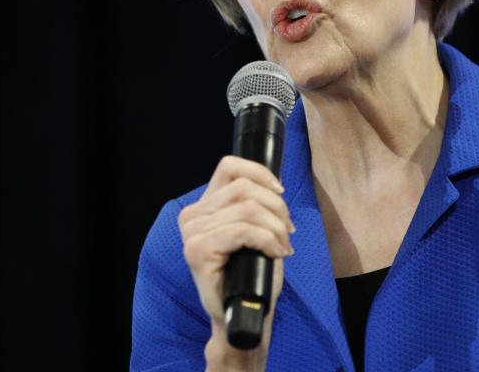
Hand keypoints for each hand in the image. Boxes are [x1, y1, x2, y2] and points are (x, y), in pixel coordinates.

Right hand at [177, 156, 293, 356]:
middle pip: (244, 188)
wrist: (245, 312)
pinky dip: (268, 239)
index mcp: (203, 205)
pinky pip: (244, 231)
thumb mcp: (254, 228)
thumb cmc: (252, 271)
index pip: (230, 167)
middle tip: (287, 230)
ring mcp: (191, 234)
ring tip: (283, 244)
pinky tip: (276, 253)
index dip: (260, 173)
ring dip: (275, 226)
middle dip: (276, 206)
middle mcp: (191, 216)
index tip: (280, 192)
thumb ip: (254, 203)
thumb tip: (275, 183)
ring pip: (248, 209)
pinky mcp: (198, 251)